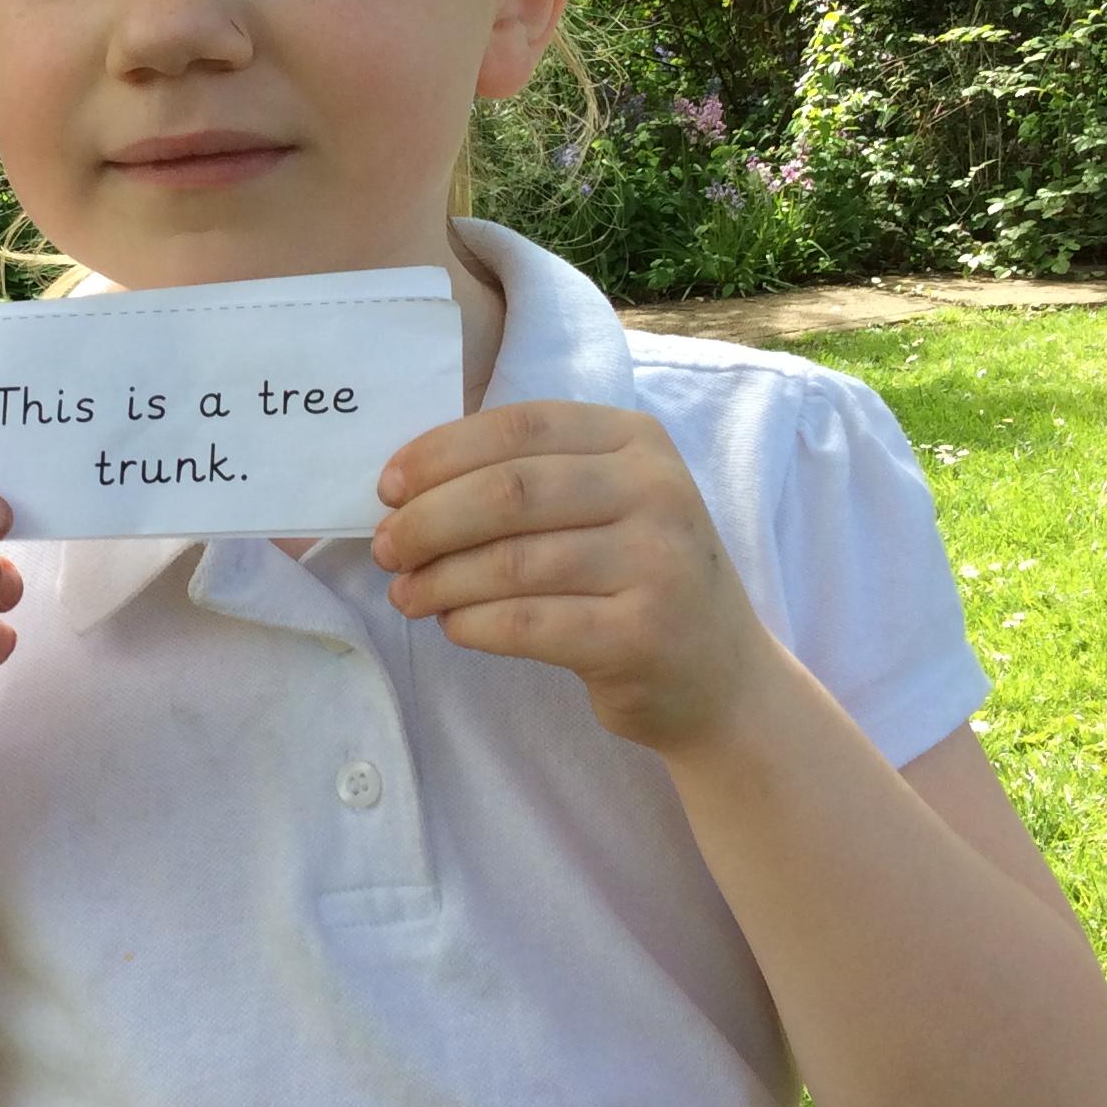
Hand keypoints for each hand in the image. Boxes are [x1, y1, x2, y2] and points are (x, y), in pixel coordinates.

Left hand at [371, 399, 778, 757]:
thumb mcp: (605, 503)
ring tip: (405, 593)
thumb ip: (528, 478)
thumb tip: (406, 484)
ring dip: (440, 580)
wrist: (722, 677)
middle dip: (427, 520)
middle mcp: (657, 490)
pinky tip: (451, 625)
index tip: (387, 487)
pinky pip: (528, 623)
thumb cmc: (636, 578)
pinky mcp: (643, 634)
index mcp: (638, 441)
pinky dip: (473, 623)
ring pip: (511, 562)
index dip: (441, 453)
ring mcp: (658, 563)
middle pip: (508, 492)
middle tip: (385, 547)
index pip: (520, 428)